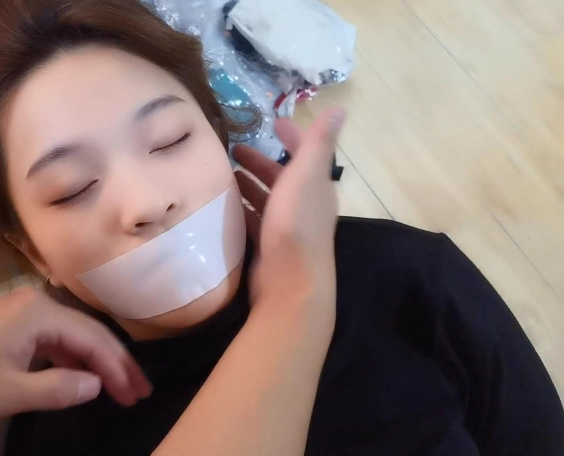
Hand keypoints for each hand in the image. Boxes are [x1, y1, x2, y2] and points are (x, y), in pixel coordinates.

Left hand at [0, 287, 151, 421]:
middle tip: (138, 392)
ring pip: (73, 337)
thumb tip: (96, 384)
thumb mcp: (8, 392)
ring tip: (118, 390)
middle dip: (115, 364)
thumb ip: (58, 389)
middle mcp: (38, 304)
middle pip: (89, 333)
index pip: (93, 340)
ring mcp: (24, 311)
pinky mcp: (13, 322)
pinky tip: (81, 379)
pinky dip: (71, 360)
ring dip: (95, 363)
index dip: (118, 369)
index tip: (136, 394)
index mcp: (41, 314)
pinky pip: (54, 339)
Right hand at [233, 108, 343, 314]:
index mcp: (316, 187)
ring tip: (224, 176)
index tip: (272, 123)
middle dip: (262, 162)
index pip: (305, 154)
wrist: (290, 283)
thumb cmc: (296, 224)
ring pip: (267, 200)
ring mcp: (288, 229)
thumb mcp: (306, 175)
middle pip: (283, 177)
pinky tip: (224, 208)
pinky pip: (255, 222)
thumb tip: (339, 109)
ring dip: (249, 186)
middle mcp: (305, 207)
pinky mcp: (271, 248)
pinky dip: (242, 210)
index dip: (292, 136)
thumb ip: (318, 142)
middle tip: (234, 150)